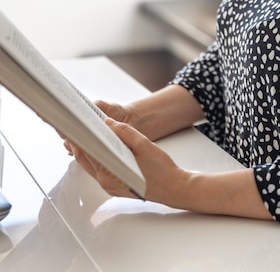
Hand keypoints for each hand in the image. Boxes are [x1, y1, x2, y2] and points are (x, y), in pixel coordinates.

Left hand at [67, 118, 189, 204]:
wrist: (174, 188)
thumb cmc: (161, 170)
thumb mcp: (144, 144)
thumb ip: (124, 132)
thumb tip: (108, 123)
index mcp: (109, 172)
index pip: (86, 152)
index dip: (78, 138)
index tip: (73, 127)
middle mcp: (106, 182)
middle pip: (86, 159)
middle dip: (80, 143)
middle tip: (76, 127)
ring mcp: (110, 186)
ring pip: (92, 165)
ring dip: (89, 150)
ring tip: (87, 134)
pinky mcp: (116, 186)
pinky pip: (101, 170)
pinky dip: (98, 157)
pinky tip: (102, 147)